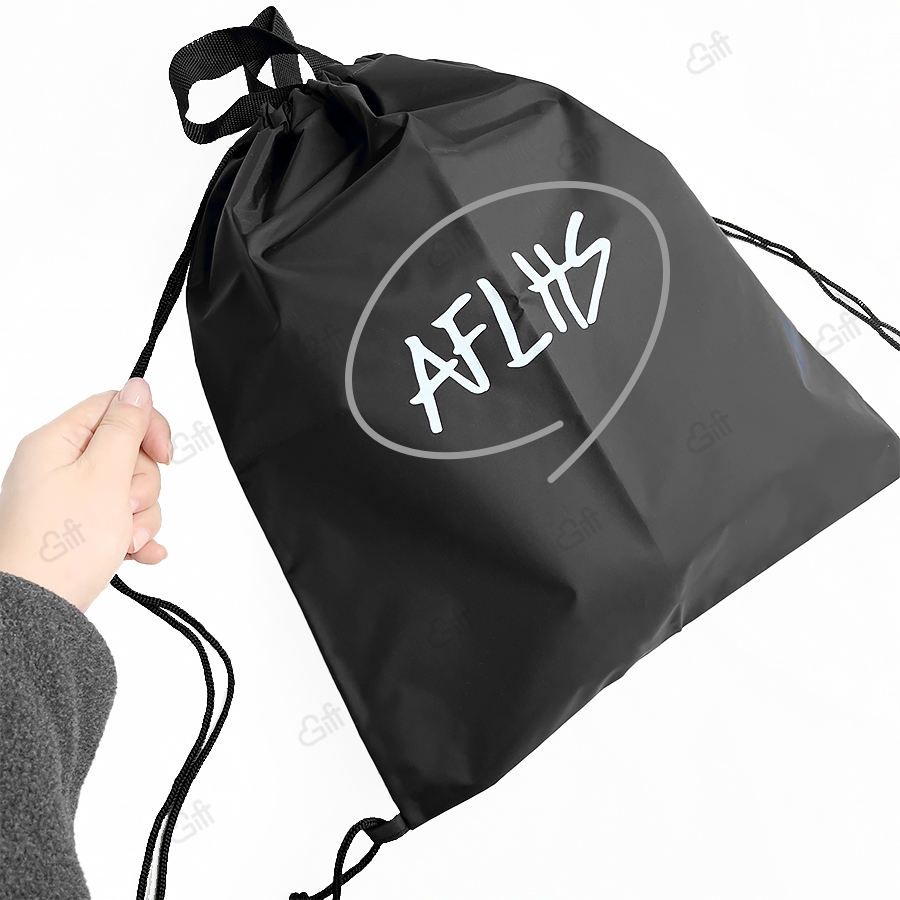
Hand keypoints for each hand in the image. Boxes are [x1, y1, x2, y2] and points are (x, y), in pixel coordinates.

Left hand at [0, 378, 171, 612]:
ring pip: (131, 490)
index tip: (165, 455)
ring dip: (142, 515)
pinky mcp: (79, 532)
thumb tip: (138, 386)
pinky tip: (138, 552)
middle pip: (128, 452)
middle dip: (143, 483)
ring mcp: (69, 502)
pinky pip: (122, 521)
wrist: (35, 611)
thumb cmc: (59, 546)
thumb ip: (126, 428)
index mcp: (56, 443)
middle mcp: (58, 468)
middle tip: (126, 506)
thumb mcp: (103, 475)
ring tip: (125, 539)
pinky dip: (136, 535)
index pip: (114, 408)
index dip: (148, 427)